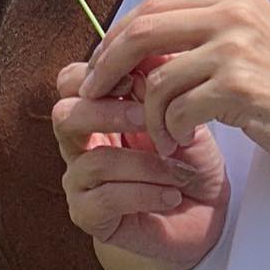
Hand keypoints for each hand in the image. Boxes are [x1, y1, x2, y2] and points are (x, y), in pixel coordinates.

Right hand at [52, 57, 231, 264]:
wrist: (205, 218)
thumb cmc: (190, 163)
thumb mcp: (183, 115)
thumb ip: (160, 84)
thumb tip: (149, 52)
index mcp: (96, 112)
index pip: (71, 80)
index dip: (99, 74)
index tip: (139, 80)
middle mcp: (80, 145)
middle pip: (64, 115)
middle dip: (111, 113)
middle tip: (152, 120)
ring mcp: (80, 181)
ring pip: (92, 161)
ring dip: (145, 164)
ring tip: (181, 173)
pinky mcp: (87, 216)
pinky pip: (104, 199)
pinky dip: (145, 193)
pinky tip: (171, 196)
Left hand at [77, 0, 269, 175]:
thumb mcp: (244, 48)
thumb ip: (197, 39)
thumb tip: (128, 48)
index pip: (152, 6)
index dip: (115, 38)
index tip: (100, 70)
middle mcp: (235, 12)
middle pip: (141, 31)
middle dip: (108, 68)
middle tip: (98, 98)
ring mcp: (239, 47)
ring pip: (156, 78)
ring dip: (147, 115)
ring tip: (161, 136)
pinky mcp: (243, 86)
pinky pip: (178, 109)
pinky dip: (169, 131)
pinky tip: (181, 142)